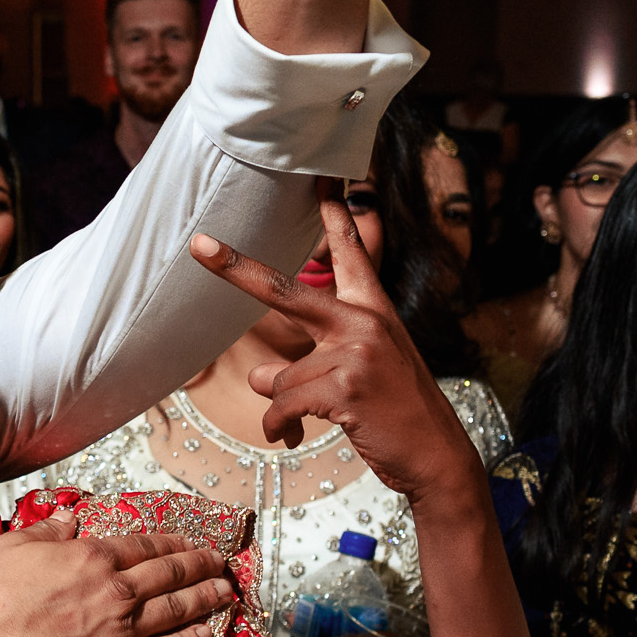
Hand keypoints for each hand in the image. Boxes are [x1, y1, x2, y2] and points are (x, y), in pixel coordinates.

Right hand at [0, 510, 235, 636]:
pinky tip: (208, 635)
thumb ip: (49, 529)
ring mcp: (124, 629)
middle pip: (171, 573)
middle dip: (200, 565)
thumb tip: (69, 517)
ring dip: (206, 598)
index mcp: (93, 556)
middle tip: (219, 561)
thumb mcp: (16, 546)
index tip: (189, 540)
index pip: (144, 546)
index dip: (171, 542)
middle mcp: (117, 589)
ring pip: (178, 609)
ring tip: (225, 592)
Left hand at [190, 200, 479, 507]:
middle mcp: (364, 322)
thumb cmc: (395, 413)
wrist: (435, 456)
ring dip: (282, 408)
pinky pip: (282, 405)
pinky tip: (294, 438)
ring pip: (277, 377)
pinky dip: (279, 428)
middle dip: (236, 268)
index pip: (349, 253)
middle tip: (200, 246)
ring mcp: (355, 352)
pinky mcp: (345, 386)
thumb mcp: (357, 375)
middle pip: (283, 291)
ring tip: (305, 423)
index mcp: (372, 310)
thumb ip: (309, 363)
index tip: (321, 180)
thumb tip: (255, 375)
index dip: (334, 216)